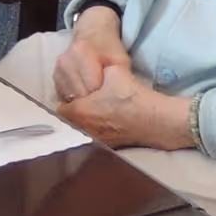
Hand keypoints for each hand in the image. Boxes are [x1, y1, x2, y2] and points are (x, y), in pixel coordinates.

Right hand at [53, 5, 131, 101]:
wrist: (91, 30)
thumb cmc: (109, 46)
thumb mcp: (121, 59)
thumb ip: (120, 78)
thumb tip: (119, 99)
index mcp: (83, 54)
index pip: (92, 89)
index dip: (103, 99)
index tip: (111, 102)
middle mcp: (66, 62)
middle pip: (80, 96)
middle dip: (93, 103)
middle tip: (104, 104)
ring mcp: (58, 69)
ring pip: (71, 99)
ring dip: (83, 102)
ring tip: (95, 99)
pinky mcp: (55, 76)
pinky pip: (64, 96)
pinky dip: (75, 99)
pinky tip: (85, 93)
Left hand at [58, 63, 192, 151]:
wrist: (157, 120)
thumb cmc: (133, 95)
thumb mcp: (112, 71)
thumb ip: (96, 69)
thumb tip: (92, 68)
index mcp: (80, 112)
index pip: (58, 110)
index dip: (64, 101)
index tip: (69, 96)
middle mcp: (85, 129)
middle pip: (68, 123)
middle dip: (71, 114)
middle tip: (78, 103)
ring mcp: (96, 140)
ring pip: (79, 131)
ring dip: (81, 123)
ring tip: (90, 112)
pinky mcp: (108, 146)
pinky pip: (92, 138)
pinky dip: (93, 131)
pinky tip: (102, 122)